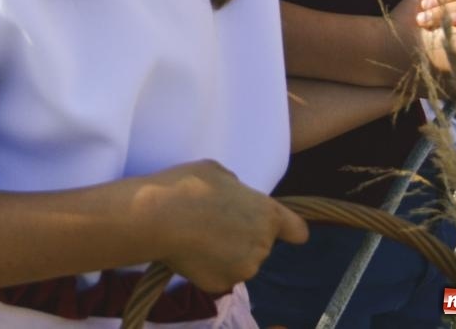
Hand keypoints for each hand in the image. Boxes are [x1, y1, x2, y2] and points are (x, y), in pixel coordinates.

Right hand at [152, 160, 307, 293]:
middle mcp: (262, 246)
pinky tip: (189, 251)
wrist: (157, 216)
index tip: (275, 227)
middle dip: (242, 236)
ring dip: (225, 253)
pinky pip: (219, 275)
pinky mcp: (220, 284)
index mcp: (267, 215)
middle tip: (212, 222)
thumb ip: (236, 188)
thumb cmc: (188, 186)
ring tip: (196, 236)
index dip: (287, 228)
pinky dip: (207, 267)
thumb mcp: (217, 171)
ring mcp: (243, 269)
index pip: (298, 231)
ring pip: (239, 261)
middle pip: (260, 244)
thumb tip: (233, 197)